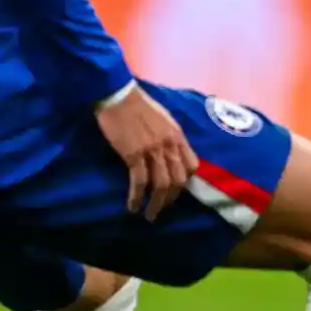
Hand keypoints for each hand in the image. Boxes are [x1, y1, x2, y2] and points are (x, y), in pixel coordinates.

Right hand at [94, 85, 197, 220]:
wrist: (118, 95)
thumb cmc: (138, 104)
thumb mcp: (164, 119)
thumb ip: (170, 136)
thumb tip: (171, 153)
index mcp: (178, 135)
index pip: (192, 165)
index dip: (186, 182)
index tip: (176, 190)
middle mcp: (169, 145)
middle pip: (178, 180)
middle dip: (171, 199)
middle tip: (161, 208)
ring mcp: (152, 150)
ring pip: (161, 185)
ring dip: (156, 204)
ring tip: (149, 215)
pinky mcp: (133, 154)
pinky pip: (139, 182)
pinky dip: (136, 197)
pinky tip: (132, 206)